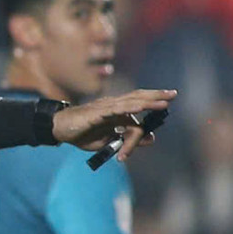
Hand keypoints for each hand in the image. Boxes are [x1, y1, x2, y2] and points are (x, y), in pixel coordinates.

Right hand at [52, 89, 176, 160]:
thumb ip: (129, 138)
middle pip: (137, 97)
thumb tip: (151, 138)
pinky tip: (140, 107)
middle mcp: (112, 105)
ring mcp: (105, 107)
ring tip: (164, 100)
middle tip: (173, 93)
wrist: (59, 129)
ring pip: (130, 102)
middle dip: (156, 95)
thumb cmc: (82, 133)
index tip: (160, 118)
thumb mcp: (109, 140)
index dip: (150, 111)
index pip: (137, 108)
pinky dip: (129, 108)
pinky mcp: (97, 113)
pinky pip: (115, 110)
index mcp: (115, 111)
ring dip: (148, 101)